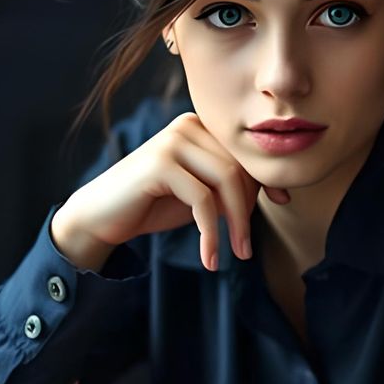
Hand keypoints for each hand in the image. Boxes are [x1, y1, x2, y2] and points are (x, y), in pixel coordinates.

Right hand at [62, 111, 291, 274]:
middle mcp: (189, 126)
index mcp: (201, 126)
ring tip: (238, 254)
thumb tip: (280, 191)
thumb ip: (231, 185)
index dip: (266, 178)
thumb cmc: (154, 204)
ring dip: (236, 223)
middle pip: (240, 166)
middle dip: (250, 208)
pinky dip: (211, 232)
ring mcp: (173, 141)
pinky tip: (210, 258)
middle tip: (247, 247)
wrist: (100, 217)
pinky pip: (202, 199)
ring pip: (226, 180)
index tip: (283, 202)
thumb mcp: (201, 192)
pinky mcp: (160, 163)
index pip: (246, 151)